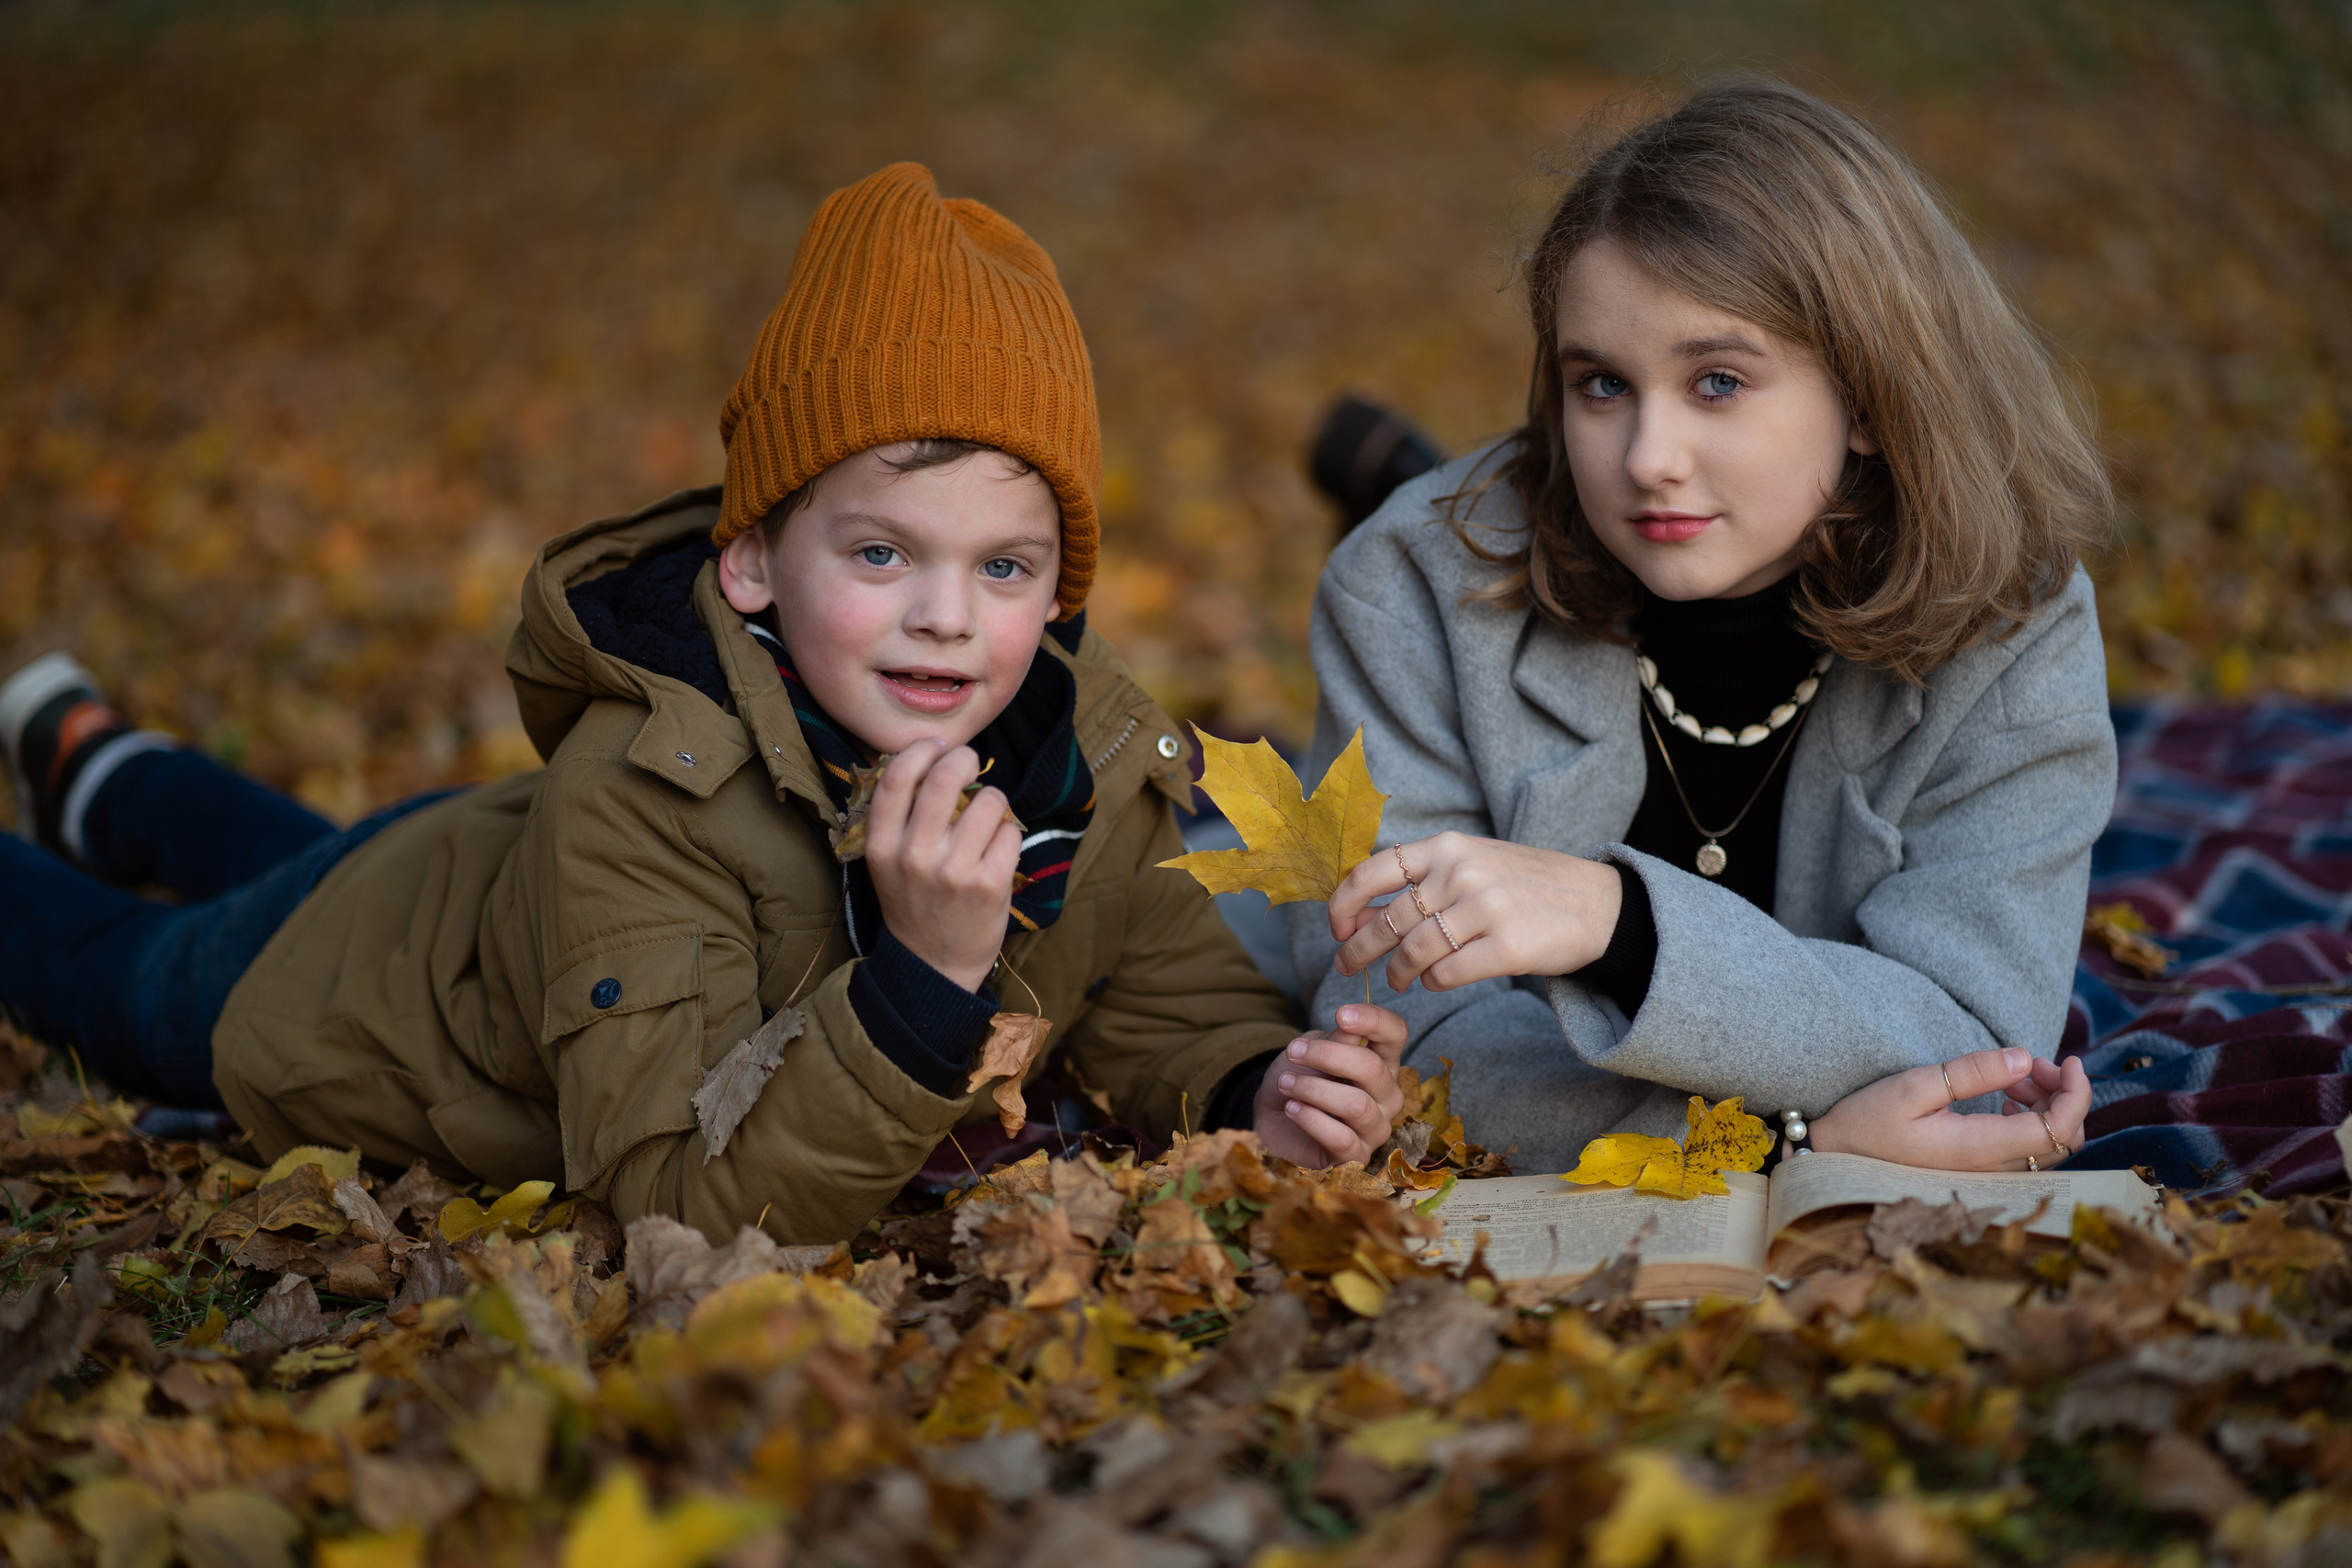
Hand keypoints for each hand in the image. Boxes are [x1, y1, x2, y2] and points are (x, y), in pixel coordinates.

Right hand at [859, 739, 1020, 991]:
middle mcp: (914, 856)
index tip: (937, 746)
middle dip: (965, 759)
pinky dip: (1008, 835)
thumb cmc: (914, 904)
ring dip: (993, 799)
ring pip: (988, 801)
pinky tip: (997, 851)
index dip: (921, 750)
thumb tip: (932, 759)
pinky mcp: (989, 886)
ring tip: (987, 816)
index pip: (897, 778)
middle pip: (944, 777)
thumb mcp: (887, 864)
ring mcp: (953, 871)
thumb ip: (900, 818)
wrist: (933, 967)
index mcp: (882, 846)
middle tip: (971, 762)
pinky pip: (1010, 834)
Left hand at [1252, 1003, 1408, 1167]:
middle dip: (1328, 1056)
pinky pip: (1342, 1139)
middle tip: (1294, 1052)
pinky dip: (1311, 1119)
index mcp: (1381, 1061)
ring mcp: (1376, 1127)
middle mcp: (1387, 1095)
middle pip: (1372, 1068)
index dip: (1375, 1021)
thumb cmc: (1298, 1080)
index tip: (1341, 1015)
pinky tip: (1292, 1109)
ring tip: (1286, 1084)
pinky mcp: (1357, 1157)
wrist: (1272, 1119)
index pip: (1395, 1033)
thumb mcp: (1310, 1051)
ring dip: (1313, 1089)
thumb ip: (1335, 1041)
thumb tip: (1349, 1026)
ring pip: (1356, 1104)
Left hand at [1327, 834, 1622, 994]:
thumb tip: (1361, 912)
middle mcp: (1462, 872)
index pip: (1373, 871)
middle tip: (1345, 966)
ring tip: (1397, 980)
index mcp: (1448, 846)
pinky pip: (1446, 974)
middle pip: (1388, 920)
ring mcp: (1486, 909)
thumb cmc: (1525, 885)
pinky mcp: (1507, 947)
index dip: (1344, 903)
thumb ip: (1425, 879)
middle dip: (1358, 949)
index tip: (1336, 927)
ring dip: (1397, 973)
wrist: (1596, 903)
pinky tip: (1434, 981)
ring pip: (1413, 952)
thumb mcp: (1474, 861)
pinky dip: (1432, 982)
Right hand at [1806, 1047, 2090, 1170]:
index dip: (2077, 1095)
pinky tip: (2006, 1097)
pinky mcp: (1981, 1171)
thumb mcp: (1914, 1086)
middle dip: (2065, 1096)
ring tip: (2016, 1075)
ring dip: (2048, 1106)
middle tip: (2035, 1063)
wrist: (1840, 1155)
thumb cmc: (1869, 1120)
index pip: (2059, 1130)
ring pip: (2050, 1147)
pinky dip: (2032, 1119)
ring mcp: (1989, 1174)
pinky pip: (2029, 1151)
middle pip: (2065, 1141)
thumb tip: (2024, 1057)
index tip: (2069, 1061)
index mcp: (1981, 1148)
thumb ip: (1971, 1073)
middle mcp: (1993, 1169)